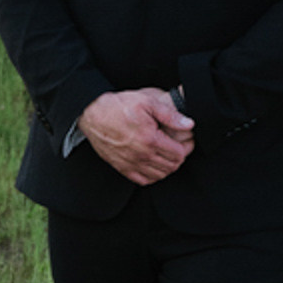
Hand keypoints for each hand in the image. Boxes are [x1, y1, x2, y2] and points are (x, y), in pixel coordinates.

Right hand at [78, 87, 193, 184]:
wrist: (93, 114)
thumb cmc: (119, 106)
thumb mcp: (147, 102)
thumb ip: (170, 115)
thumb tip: (189, 124)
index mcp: (150, 140)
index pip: (178, 154)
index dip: (187, 148)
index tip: (187, 141)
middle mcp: (141, 155)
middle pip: (171, 167)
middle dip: (179, 158)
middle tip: (180, 147)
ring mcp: (131, 163)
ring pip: (159, 176)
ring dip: (167, 167)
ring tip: (168, 155)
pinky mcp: (121, 167)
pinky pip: (143, 180)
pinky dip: (152, 176)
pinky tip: (154, 165)